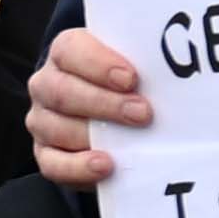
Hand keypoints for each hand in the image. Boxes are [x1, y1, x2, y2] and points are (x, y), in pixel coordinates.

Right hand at [20, 20, 156, 196]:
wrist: (109, 116)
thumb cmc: (124, 83)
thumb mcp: (130, 66)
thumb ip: (143, 64)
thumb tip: (176, 74)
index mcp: (65, 53)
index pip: (70, 50)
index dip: (99, 64)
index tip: (131, 78)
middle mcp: (46, 85)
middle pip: (62, 91)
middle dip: (104, 103)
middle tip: (143, 113)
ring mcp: (42, 121)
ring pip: (55, 127)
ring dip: (94, 135)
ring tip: (130, 142)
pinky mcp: (45, 154)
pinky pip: (53, 164)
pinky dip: (78, 167)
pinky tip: (105, 166)